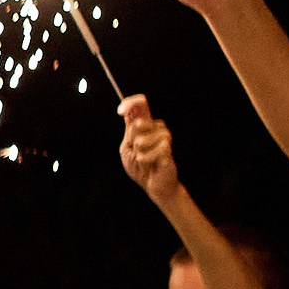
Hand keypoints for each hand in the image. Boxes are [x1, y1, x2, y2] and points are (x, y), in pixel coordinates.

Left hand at [117, 93, 180, 207]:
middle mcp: (157, 127)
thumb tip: (127, 112)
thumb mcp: (127, 148)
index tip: (120, 111)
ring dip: (138, 153)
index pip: (140, 104)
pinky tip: (151, 164)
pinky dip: (145, 160)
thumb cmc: (140, 166)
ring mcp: (164, 137)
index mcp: (145, 124)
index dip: (130, 103)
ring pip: (141, 140)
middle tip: (137, 152)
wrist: (153, 185)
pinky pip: (148, 152)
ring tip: (145, 159)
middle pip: (138, 123)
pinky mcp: (168, 148)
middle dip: (131, 141)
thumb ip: (129, 131)